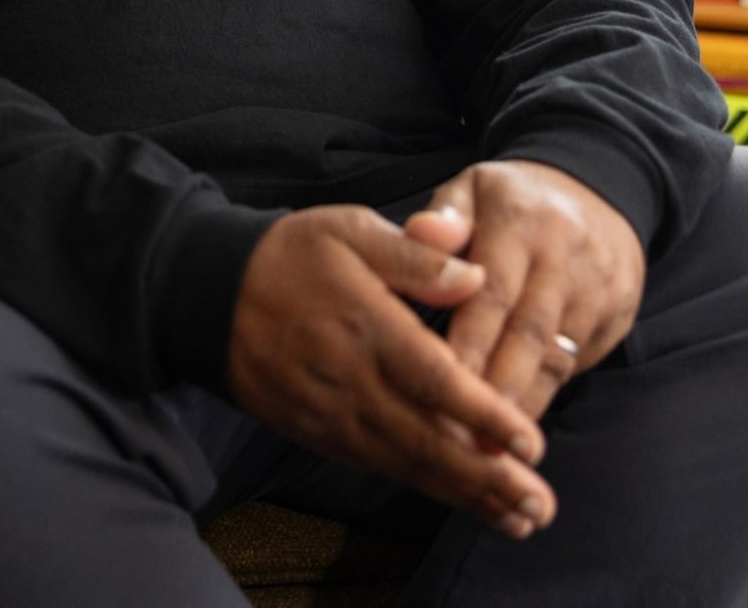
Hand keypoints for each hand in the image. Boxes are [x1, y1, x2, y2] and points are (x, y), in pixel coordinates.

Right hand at [226, 206, 559, 538]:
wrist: (207, 296)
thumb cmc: (290, 256)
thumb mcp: (350, 229)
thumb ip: (416, 253)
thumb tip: (478, 277)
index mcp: (367, 326)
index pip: (435, 381)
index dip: (484, 417)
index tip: (531, 445)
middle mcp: (352, 381)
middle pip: (428, 439)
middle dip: (488, 478)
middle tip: (540, 504)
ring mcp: (332, 414)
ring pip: (407, 464)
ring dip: (465, 494)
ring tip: (518, 517)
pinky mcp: (318, 432)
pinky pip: (379, 466)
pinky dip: (425, 486)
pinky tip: (464, 499)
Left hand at [404, 160, 644, 422]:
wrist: (599, 192)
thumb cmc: (511, 203)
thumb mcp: (473, 190)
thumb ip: (444, 217)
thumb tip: (422, 232)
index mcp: (519, 221)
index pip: (493, 289)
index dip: (470, 341)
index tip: (441, 382)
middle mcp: (564, 256)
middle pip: (529, 333)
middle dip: (495, 388)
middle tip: (461, 435)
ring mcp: (597, 288)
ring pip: (556, 358)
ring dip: (521, 406)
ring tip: (486, 447)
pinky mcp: (616, 315)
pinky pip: (577, 365)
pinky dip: (544, 396)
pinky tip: (514, 428)